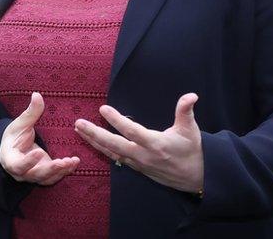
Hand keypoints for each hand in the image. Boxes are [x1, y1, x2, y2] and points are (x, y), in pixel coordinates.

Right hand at [0, 92, 79, 185]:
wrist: (14, 149)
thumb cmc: (14, 136)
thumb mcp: (20, 124)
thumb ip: (30, 113)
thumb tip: (37, 94)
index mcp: (11, 160)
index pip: (18, 165)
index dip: (28, 161)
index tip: (39, 152)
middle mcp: (22, 173)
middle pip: (35, 175)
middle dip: (50, 169)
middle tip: (62, 161)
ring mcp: (34, 176)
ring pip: (47, 178)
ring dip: (60, 171)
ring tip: (72, 161)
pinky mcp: (45, 176)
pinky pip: (55, 177)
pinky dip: (65, 171)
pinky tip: (74, 162)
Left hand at [74, 93, 203, 192]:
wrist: (195, 177)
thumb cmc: (192, 150)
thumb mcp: (190, 129)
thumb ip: (186, 111)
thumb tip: (191, 95)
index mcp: (155, 144)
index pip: (132, 131)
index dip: (117, 120)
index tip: (103, 108)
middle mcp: (143, 155)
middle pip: (114, 145)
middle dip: (95, 134)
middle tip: (79, 123)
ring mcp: (138, 163)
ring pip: (111, 153)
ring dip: (94, 141)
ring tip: (78, 130)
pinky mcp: (136, 168)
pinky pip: (115, 158)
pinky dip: (102, 150)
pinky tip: (91, 141)